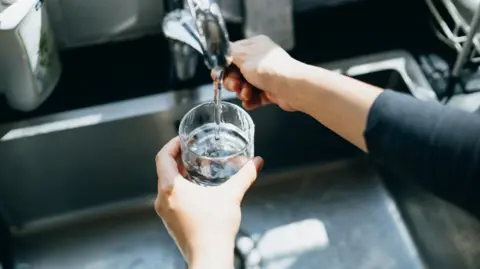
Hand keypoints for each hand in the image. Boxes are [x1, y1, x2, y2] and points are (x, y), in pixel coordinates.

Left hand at [154, 137, 263, 267]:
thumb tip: (256, 162)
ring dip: (178, 173)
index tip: (183, 139)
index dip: (172, 144)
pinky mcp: (170, 221)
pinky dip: (179, 187)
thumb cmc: (215, 229)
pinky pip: (169, 197)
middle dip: (177, 157)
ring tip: (195, 167)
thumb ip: (245, 176)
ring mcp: (164, 212)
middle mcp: (162, 199)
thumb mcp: (231, 196)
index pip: (162, 157)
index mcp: (171, 188)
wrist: (209, 257)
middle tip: (192, 150)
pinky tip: (196, 189)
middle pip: (163, 169)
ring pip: (166, 184)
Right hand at [215, 35, 302, 110]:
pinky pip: (254, 97)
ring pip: (244, 87)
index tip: (217, 76)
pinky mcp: (269, 91)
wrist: (291, 87)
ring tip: (247, 94)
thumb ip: (227, 53)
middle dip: (232, 82)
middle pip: (235, 73)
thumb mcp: (242, 55)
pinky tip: (250, 102)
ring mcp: (265, 77)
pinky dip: (250, 101)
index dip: (223, 67)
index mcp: (254, 47)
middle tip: (235, 86)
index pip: (231, 56)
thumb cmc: (270, 69)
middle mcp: (259, 60)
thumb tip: (221, 53)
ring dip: (242, 92)